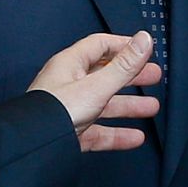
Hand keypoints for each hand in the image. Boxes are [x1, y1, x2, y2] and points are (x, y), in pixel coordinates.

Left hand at [29, 31, 162, 152]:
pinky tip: (134, 137)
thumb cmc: (54, 112)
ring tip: (151, 108)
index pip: (100, 45)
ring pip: (104, 104)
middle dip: (132, 77)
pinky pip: (99, 131)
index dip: (124, 45)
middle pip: (106, 75)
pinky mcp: (71, 132)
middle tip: (153, 77)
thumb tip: (144, 39)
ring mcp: (69, 109)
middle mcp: (68, 84)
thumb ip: (124, 65)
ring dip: (129, 106)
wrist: (34, 147)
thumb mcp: (97, 86)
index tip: (145, 50)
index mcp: (70, 65)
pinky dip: (118, 133)